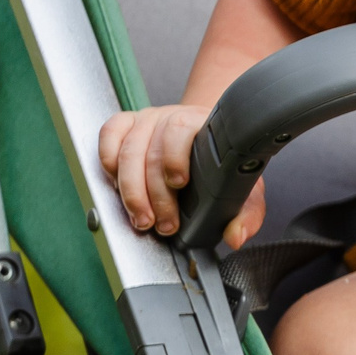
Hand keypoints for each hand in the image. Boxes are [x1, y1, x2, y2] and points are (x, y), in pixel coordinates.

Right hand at [96, 103, 268, 247]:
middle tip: (162, 222)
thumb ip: (247, 214)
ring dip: (131, 191)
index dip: (174, 157)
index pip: (180, 130)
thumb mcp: (243, 189)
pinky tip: (118, 186)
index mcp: (204, 125)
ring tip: (142, 218)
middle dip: (152, 194)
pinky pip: (108, 136)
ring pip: (127, 151)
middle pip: (150, 151)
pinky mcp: (126, 123)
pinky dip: (108, 162)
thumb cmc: (221, 166)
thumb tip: (236, 236)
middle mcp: (172, 118)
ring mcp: (147, 120)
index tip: (178, 184)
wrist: (205, 140)